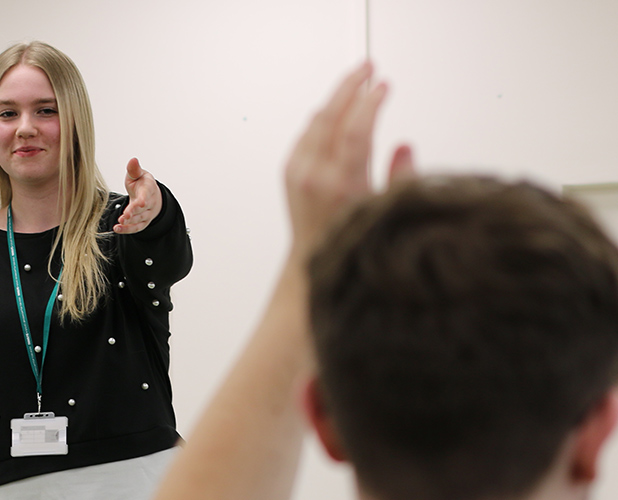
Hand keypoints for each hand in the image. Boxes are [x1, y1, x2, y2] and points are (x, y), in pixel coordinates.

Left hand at [114, 158, 162, 233]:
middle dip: (134, 213)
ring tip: (119, 223)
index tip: (139, 204)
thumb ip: (134, 169)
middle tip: (125, 216)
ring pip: (140, 220)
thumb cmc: (141, 183)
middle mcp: (150, 203)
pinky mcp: (143, 222)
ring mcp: (147, 213)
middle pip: (143, 209)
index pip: (147, 195)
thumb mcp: (138, 174)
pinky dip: (127, 230)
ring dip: (130, 222)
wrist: (151, 195)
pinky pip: (136, 228)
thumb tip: (133, 159)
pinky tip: (117, 229)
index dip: (143, 200)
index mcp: (149, 189)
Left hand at [284, 62, 413, 257]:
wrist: (313, 261)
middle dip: (351, 86)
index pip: (357, 128)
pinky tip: (334, 112)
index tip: (383, 86)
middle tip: (367, 68)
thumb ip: (399, 177)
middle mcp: (316, 176)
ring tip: (354, 84)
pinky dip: (321, 119)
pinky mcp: (289, 172)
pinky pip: (305, 134)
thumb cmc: (351, 241)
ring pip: (316, 122)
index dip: (371, 100)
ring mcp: (299, 173)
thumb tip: (403, 147)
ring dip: (335, 98)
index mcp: (343, 184)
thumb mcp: (386, 211)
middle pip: (331, 115)